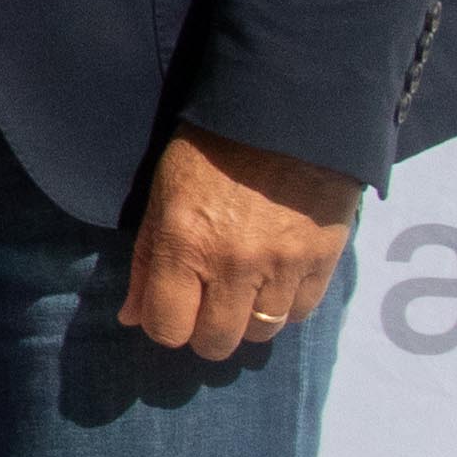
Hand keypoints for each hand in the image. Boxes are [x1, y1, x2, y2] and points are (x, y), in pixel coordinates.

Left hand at [121, 125, 354, 359]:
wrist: (286, 113)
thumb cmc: (211, 150)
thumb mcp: (162, 193)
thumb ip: (147, 259)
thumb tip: (133, 317)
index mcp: (183, 244)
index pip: (167, 328)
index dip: (165, 324)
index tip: (172, 307)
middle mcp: (232, 265)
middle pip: (215, 343)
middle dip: (205, 331)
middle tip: (208, 303)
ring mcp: (282, 266)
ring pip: (261, 333)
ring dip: (248, 318)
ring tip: (245, 286)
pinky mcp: (323, 261)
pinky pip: (301, 312)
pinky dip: (286, 303)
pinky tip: (277, 276)